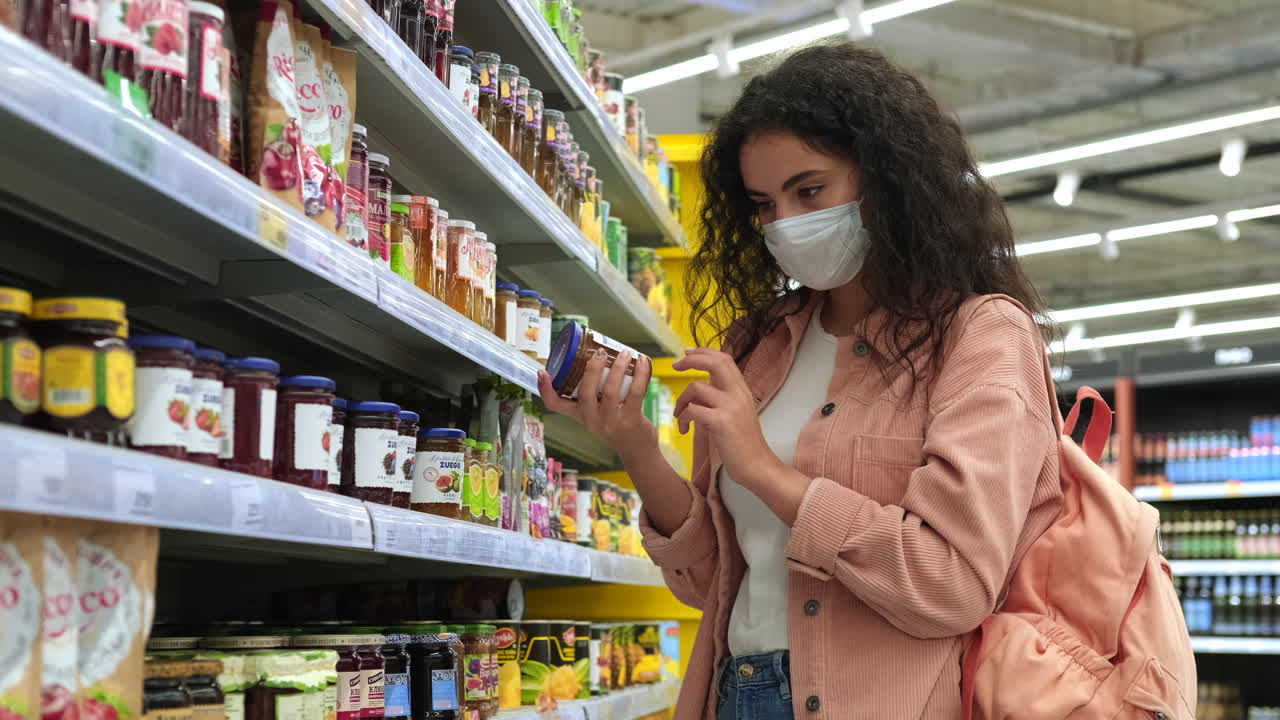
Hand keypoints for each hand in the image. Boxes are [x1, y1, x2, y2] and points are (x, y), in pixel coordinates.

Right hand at [538, 350, 657, 461]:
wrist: (637, 452)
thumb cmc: (617, 426)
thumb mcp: (598, 414)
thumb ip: (595, 394)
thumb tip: (599, 357)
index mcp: (580, 415)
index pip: (555, 405)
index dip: (546, 389)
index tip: (542, 372)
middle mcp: (592, 420)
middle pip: (585, 392)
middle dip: (592, 369)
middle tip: (599, 352)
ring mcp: (612, 421)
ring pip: (610, 391)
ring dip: (618, 368)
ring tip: (625, 353)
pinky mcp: (632, 420)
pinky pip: (636, 393)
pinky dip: (641, 375)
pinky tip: (643, 362)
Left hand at [672, 348, 784, 490]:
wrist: (758, 466)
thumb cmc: (743, 444)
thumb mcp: (737, 413)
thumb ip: (724, 397)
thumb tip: (702, 387)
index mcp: (742, 390)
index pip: (724, 359)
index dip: (704, 351)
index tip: (687, 353)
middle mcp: (738, 394)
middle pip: (714, 362)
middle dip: (691, 359)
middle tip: (676, 365)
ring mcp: (731, 407)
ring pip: (696, 387)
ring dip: (681, 401)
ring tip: (679, 417)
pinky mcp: (722, 423)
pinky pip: (692, 410)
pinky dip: (682, 418)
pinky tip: (683, 430)